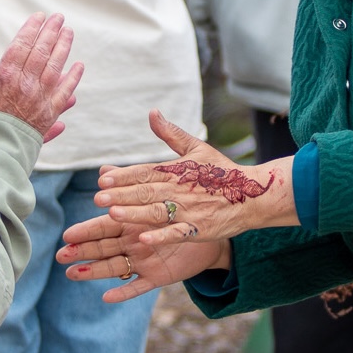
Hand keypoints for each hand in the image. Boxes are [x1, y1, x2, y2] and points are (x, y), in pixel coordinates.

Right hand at [0, 13, 82, 151]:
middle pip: (42, 51)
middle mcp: (25, 84)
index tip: (40, 16)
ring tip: (69, 32)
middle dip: (51, 32)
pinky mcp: (48, 114)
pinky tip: (79, 65)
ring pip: (56, 67)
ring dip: (64, 47)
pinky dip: (73, 78)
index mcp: (5, 75)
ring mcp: (39, 98)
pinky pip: (65, 92)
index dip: (32, 28)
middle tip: (59, 17)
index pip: (22, 44)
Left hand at [57, 111, 295, 301]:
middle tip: (98, 198)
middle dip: (121, 195)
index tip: (102, 179)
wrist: (254, 194)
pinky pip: (178, 234)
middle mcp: (181, 190)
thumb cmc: (223, 170)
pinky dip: (162, 236)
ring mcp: (191, 211)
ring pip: (158, 212)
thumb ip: (171, 134)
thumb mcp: (198, 148)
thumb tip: (152, 112)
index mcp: (178, 170)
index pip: (145, 172)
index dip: (123, 176)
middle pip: (146, 193)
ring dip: (135, 214)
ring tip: (113, 215)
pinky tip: (144, 240)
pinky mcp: (200, 229)